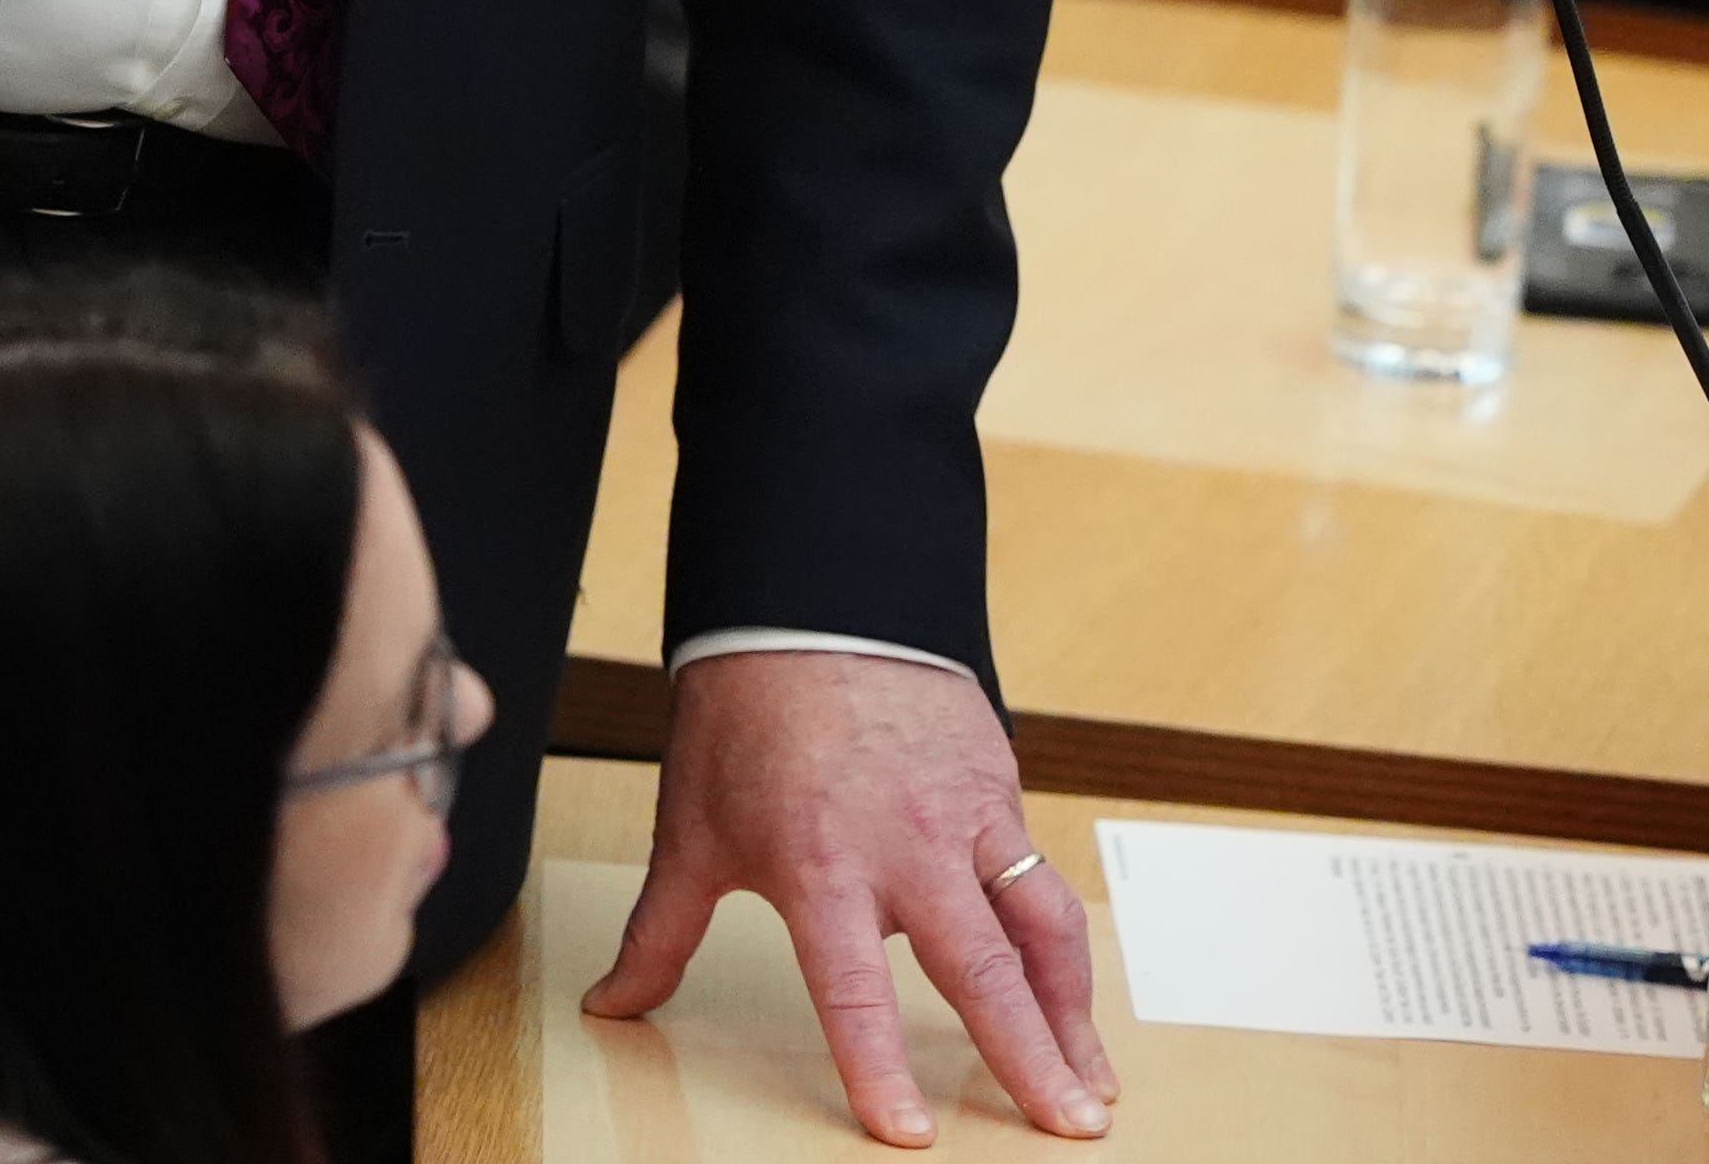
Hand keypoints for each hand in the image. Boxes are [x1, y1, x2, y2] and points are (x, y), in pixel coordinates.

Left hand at [586, 652, 1110, 1145]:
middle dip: (1031, 1057)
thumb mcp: (691, 828)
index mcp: (820, 864)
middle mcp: (906, 846)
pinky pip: (1042, 875)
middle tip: (1069, 1125)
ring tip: (1095, 1081)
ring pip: (1042, 925)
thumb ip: (661, 932)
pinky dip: (1062, 942)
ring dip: (1074, 1011)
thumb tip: (613, 1003)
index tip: (911, 1135)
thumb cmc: (743, 715)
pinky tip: (1072, 994)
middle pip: (983, 970)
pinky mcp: (1000, 787)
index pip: (854, 989)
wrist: (809, 599)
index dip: (879, 1067)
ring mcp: (965, 815)